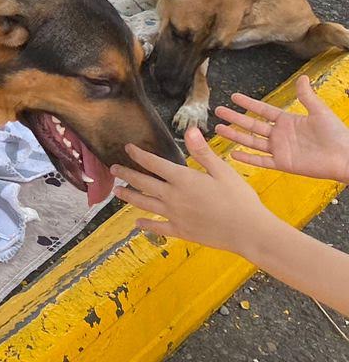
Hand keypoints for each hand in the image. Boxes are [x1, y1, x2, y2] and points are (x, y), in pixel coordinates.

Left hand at [111, 129, 277, 258]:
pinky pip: (158, 227)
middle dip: (126, 174)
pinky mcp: (181, 231)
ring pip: (145, 204)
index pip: (154, 163)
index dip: (139, 155)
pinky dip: (146, 225)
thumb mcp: (223, 171)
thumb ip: (203, 152)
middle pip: (143, 183)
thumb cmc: (239, 198)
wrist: (248, 231)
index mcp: (183, 179)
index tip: (127, 148)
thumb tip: (190, 130)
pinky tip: (137, 223)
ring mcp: (174, 215)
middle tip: (113, 168)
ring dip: (129, 197)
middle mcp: (173, 196)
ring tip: (117, 192)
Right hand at [214, 76, 348, 183]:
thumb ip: (307, 97)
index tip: (234, 97)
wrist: (346, 157)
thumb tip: (303, 78)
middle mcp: (280, 135)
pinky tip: (233, 154)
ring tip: (219, 129)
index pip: (263, 110)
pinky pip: (261, 161)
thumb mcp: (320, 111)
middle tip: (218, 111)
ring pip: (251, 141)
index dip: (248, 104)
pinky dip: (247, 159)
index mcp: (288, 121)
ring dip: (235, 135)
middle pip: (252, 125)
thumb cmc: (337, 134)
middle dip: (235, 118)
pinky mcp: (283, 164)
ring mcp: (280, 150)